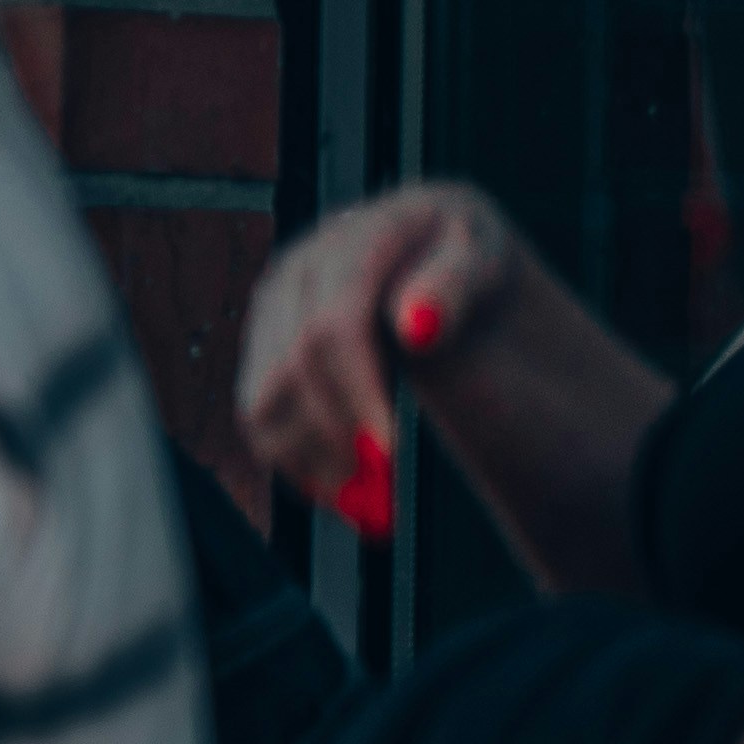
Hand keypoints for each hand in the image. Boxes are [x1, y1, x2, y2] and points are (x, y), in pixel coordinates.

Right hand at [232, 182, 525, 538]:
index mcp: (353, 241)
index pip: (333, 329)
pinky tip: (340, 489)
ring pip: (262, 401)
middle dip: (335, 440)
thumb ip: (456, 286)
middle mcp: (295, 270)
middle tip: (383, 501)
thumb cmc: (467, 261)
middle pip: (290, 371)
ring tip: (368, 503)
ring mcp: (270, 308)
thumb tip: (417, 326)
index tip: (391, 457)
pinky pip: (259, 415)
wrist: (432, 255)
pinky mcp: (260, 342)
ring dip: (311, 461)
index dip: (355, 397)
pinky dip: (294, 460)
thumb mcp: (484, 259)